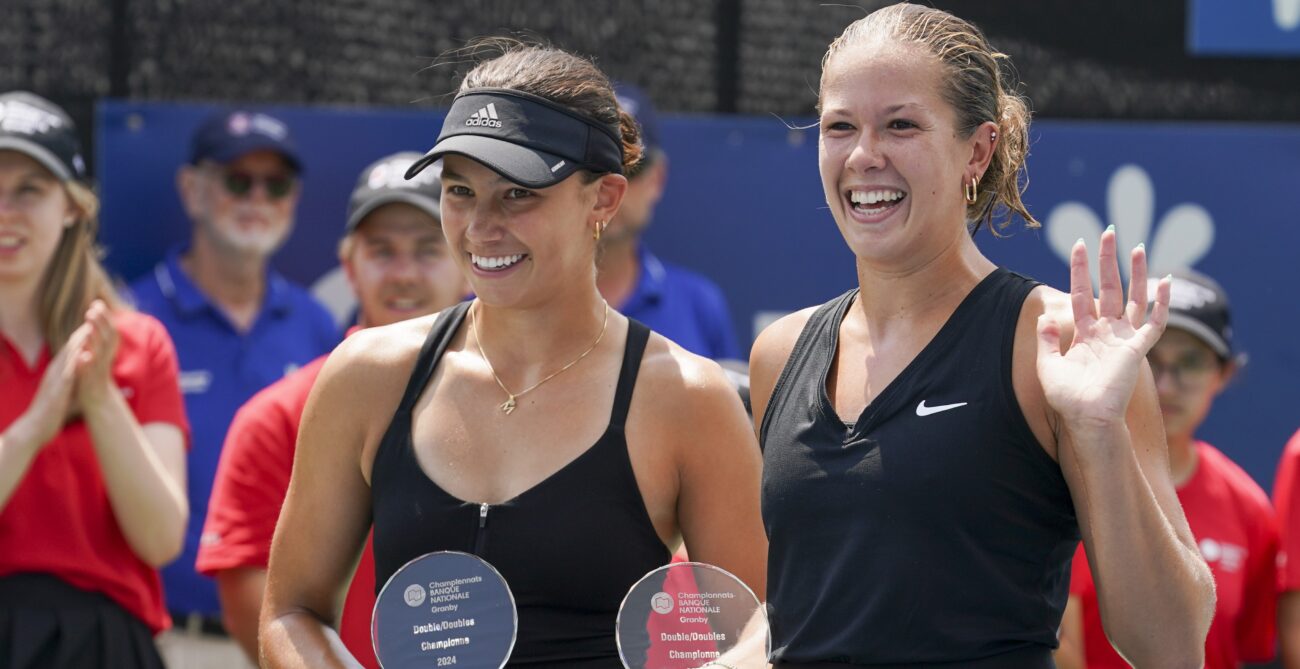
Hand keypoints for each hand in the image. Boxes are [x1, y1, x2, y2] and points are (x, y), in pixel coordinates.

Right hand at [8, 322, 91, 450]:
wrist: (35, 428)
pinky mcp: (58, 390)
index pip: (72, 348)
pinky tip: (86, 354)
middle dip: (83, 330)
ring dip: (80, 342)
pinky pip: (68, 374)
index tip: (96, 321)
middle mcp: (56, 371)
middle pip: (70, 346)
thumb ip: (73, 381)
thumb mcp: (64, 391)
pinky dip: (77, 363)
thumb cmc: (51, 411)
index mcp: (59, 371)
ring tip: (91, 326)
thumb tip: (82, 376)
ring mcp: (55, 379)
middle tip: (95, 313)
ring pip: (68, 356)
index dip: (83, 334)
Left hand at [73, 300, 119, 406]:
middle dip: (100, 323)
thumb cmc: (94, 375)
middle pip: (108, 337)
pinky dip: (86, 363)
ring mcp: (99, 369)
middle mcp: (106, 357)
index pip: (109, 329)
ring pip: (99, 352)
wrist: (97, 400)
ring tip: (87, 328)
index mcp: (107, 350)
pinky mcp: (91, 381)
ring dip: (94, 340)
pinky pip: (90, 371)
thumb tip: (94, 321)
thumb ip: (97, 339)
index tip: (97, 302)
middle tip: (92, 309)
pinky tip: (82, 355)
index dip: (104, 316)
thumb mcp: (97, 354)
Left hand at [1036, 228, 1169, 430]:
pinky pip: (1154, 322)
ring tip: (1138, 247)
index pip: (1082, 293)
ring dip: (1136, 273)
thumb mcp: (1047, 366)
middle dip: (1108, 260)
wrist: (1085, 418)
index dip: (1080, 270)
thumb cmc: (1067, 399)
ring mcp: (1123, 339)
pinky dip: (1161, 303)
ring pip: (1133, 298)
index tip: (1079, 244)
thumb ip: (1046, 340)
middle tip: (1108, 232)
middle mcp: (1106, 333)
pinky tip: (1165, 282)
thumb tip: (1043, 316)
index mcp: (1084, 335)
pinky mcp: (1137, 349)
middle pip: (1109, 288)